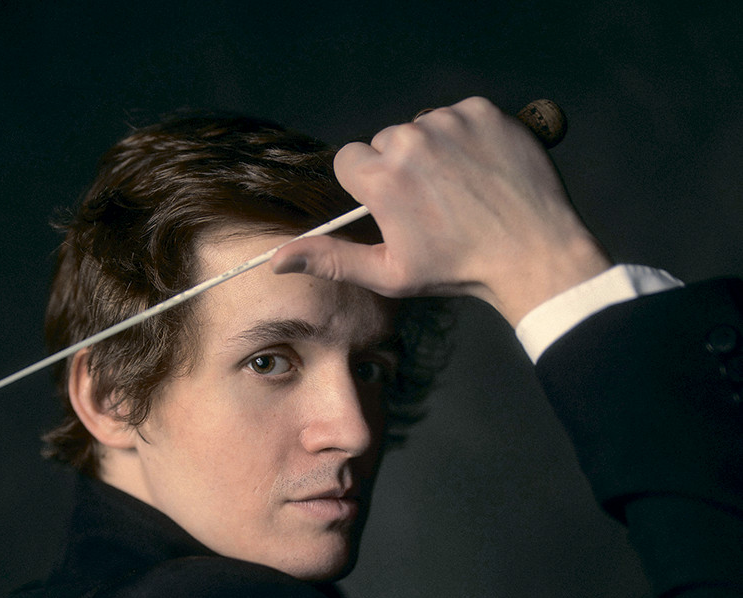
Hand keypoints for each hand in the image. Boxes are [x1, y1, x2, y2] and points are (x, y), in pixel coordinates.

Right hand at [273, 97, 610, 325]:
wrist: (530, 252)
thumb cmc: (456, 270)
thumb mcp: (387, 273)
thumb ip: (330, 259)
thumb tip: (278, 259)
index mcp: (381, 178)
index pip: (349, 159)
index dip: (368, 186)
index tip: (392, 207)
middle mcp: (411, 140)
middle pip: (385, 142)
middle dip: (400, 168)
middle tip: (432, 206)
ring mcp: (450, 121)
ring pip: (422, 128)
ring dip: (433, 152)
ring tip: (459, 191)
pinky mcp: (483, 111)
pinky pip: (458, 116)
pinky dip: (466, 138)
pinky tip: (479, 172)